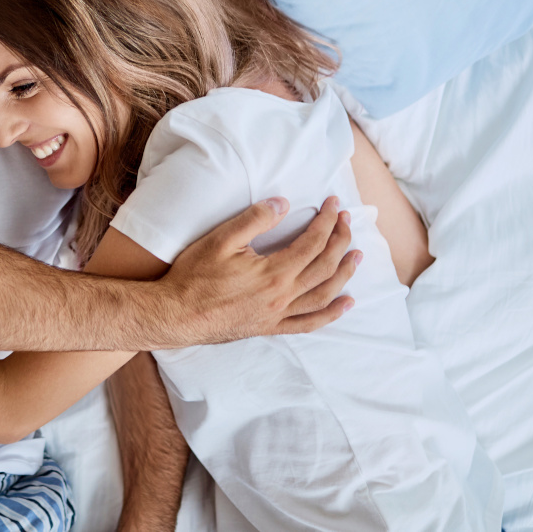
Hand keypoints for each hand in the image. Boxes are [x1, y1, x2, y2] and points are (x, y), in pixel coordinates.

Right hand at [156, 196, 358, 347]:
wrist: (176, 315)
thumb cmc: (194, 276)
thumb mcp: (221, 240)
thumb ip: (254, 220)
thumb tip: (283, 203)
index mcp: (273, 273)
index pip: (312, 243)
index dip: (327, 221)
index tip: (334, 205)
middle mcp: (282, 296)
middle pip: (324, 266)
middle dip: (339, 241)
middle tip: (346, 222)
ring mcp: (278, 315)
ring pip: (323, 295)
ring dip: (343, 274)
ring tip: (356, 257)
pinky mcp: (270, 328)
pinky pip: (309, 323)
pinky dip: (330, 314)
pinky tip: (344, 304)